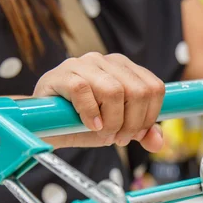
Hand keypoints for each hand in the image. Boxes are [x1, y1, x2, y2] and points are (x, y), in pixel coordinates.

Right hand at [34, 52, 164, 151]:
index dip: (150, 116)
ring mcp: (84, 64)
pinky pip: (83, 90)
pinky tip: (89, 125)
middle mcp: (107, 61)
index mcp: (125, 69)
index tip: (136, 134)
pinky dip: (90, 113)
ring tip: (102, 133)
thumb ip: (140, 133)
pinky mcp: (62, 74)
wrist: (44, 125)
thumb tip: (158, 141)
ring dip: (112, 121)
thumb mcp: (117, 129)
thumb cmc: (80, 121)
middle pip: (138, 91)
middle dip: (132, 123)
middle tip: (118, 138)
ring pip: (114, 91)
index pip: (154, 88)